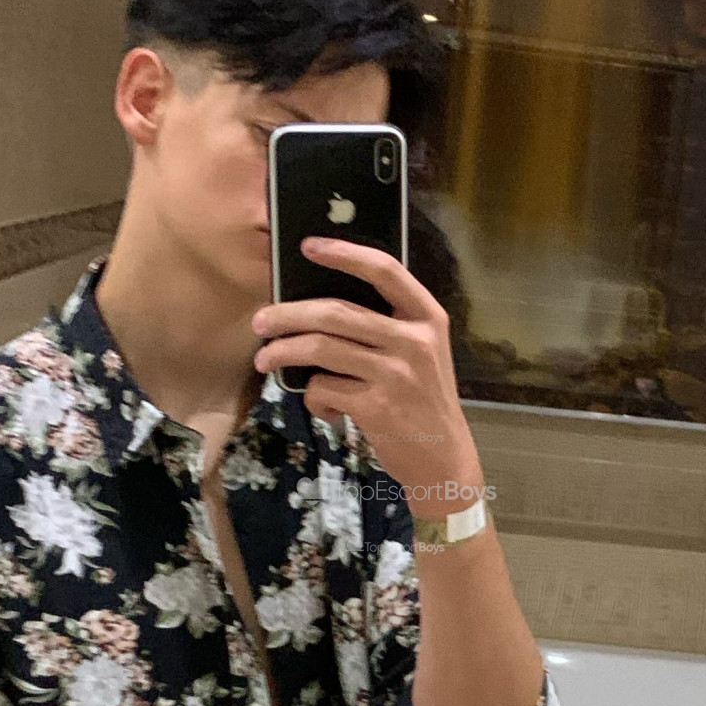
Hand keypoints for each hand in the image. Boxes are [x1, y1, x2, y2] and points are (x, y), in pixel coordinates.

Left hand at [251, 237, 484, 518]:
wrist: (444, 459)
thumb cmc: (422, 401)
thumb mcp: (422, 354)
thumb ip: (388, 326)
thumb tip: (319, 306)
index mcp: (428, 318)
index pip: (385, 271)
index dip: (344, 253)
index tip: (308, 245)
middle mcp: (415, 342)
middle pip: (336, 312)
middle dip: (288, 314)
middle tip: (261, 320)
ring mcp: (396, 374)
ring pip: (321, 348)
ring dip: (282, 352)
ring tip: (264, 359)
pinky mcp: (376, 407)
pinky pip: (324, 389)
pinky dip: (313, 398)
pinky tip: (325, 407)